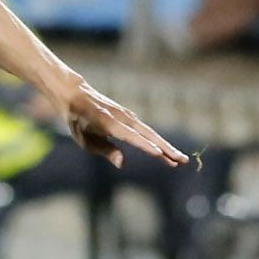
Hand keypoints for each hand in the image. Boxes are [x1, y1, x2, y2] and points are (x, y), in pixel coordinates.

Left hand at [50, 76, 186, 169]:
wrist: (76, 96)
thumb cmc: (78, 121)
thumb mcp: (84, 139)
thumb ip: (104, 150)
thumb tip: (122, 163)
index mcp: (109, 124)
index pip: (131, 136)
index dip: (145, 145)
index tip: (159, 153)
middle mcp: (123, 118)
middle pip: (148, 134)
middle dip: (166, 148)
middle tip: (181, 161)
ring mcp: (128, 116)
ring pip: (150, 132)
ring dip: (165, 146)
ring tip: (178, 159)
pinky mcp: (130, 116)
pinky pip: (145, 130)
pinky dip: (156, 140)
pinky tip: (163, 151)